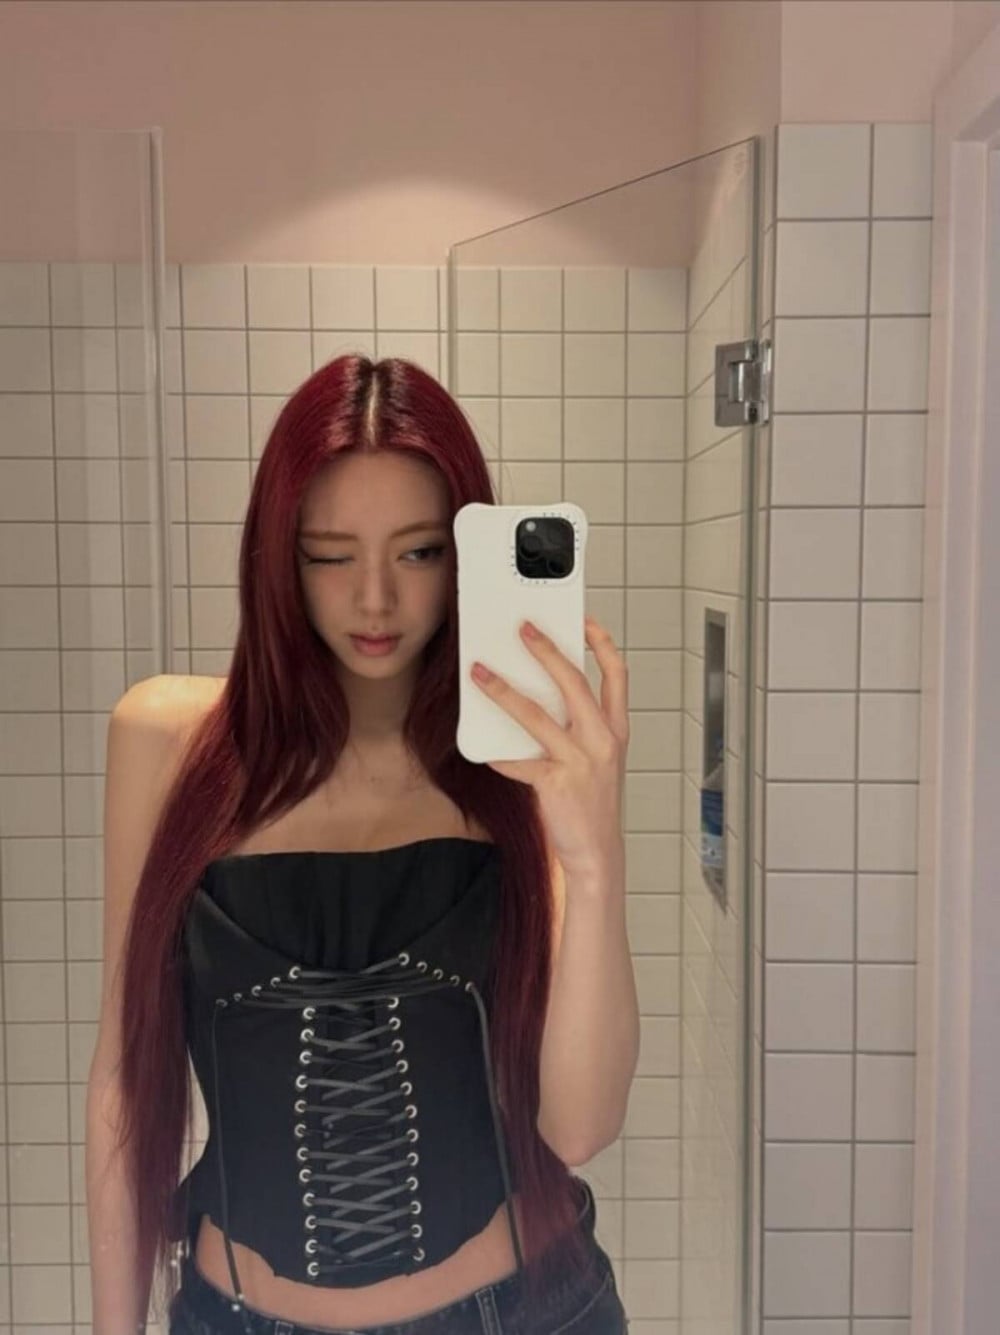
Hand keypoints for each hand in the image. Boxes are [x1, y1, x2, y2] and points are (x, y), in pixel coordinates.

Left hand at [470, 615, 628, 883]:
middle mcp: (603, 741)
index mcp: (616, 730)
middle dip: (547, 651)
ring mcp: (581, 763)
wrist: (597, 853)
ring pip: (537, 716)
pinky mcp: (556, 785)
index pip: (617, 675)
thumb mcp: (596, 759)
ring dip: (503, 691)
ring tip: (480, 673)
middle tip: (522, 629)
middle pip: (574, 683)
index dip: (602, 643)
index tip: (584, 620)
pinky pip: (519, 762)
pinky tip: (483, 750)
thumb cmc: (590, 802)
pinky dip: (498, 755)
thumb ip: (574, 727)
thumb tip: (533, 693)